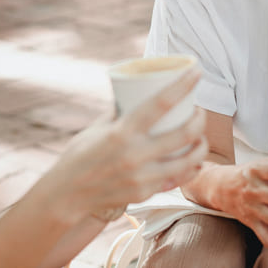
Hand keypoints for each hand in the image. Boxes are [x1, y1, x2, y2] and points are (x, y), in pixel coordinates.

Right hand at [44, 67, 207, 223]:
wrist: (66, 196)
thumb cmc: (79, 155)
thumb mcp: (97, 127)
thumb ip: (119, 112)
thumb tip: (137, 94)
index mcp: (122, 132)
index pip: (161, 103)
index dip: (183, 85)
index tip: (196, 71)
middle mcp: (135, 155)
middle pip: (184, 133)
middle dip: (200, 119)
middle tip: (199, 111)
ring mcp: (143, 177)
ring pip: (188, 160)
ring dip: (201, 145)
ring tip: (200, 136)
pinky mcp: (145, 193)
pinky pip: (177, 180)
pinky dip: (190, 168)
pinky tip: (194, 160)